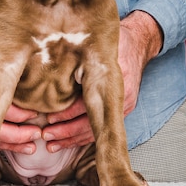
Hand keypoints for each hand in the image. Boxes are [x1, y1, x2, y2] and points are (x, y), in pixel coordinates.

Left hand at [43, 11, 162, 152]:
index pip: (86, 103)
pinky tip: (69, 141)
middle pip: (90, 122)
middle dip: (65, 131)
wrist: (139, 43)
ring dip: (72, 139)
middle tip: (45, 135)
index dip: (65, 113)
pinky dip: (84, 136)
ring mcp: (122, 105)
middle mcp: (119, 97)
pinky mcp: (123, 109)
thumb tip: (52, 64)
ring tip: (52, 143)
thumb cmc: (117, 41)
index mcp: (113, 81)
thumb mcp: (98, 43)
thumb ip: (80, 55)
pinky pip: (102, 127)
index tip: (47, 119)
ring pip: (96, 129)